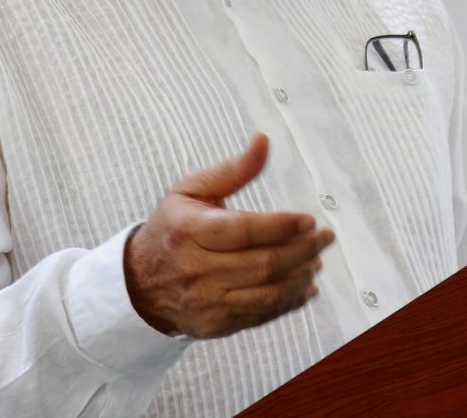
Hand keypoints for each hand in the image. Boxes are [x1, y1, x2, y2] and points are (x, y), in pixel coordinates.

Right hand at [124, 133, 334, 338]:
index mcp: (188, 230)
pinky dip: (290, 302)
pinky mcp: (215, 325)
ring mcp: (205, 301)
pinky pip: (261, 315)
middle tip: (325, 238)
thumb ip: (233, 169)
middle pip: (262, 263)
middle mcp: (194, 269)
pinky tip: (306, 286)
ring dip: (301, 277)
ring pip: (266, 293)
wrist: (140, 282)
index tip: (309, 220)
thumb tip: (263, 141)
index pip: (242, 230)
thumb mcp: (193, 190)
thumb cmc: (174, 227)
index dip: (281, 226)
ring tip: (317, 260)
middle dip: (302, 250)